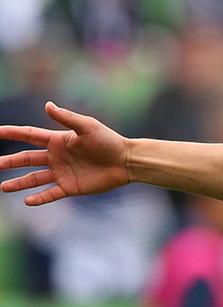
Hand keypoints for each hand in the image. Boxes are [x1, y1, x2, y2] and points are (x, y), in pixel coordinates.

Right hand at [0, 102, 129, 204]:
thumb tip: (47, 105)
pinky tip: (27, 201)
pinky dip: (39, 198)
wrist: (126, 161)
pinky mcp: (71, 187)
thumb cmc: (109, 141)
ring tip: (3, 186)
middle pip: (26, 159)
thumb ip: (66, 118)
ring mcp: (62, 173)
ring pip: (34, 179)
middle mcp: (56, 157)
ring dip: (19, 183)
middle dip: (9, 162)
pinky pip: (51, 193)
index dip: (12, 133)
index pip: (29, 136)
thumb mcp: (87, 126)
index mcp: (58, 141)